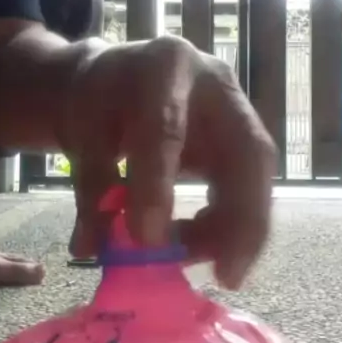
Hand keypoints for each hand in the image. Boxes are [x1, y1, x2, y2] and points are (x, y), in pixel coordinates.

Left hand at [62, 35, 275, 289]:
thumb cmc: (99, 103)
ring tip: (209, 266)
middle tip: (227, 275)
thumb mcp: (83, 133)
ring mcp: (237, 107)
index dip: (158, 185)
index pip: (165, 127)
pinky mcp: (243, 135)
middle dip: (241, 218)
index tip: (147, 242)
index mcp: (164, 66)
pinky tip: (203, 246)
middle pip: (246, 151)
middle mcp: (214, 81)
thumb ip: (91, 186)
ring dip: (241, 229)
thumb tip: (91, 249)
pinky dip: (233, 224)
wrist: (116, 78)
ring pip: (258, 172)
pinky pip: (251, 184)